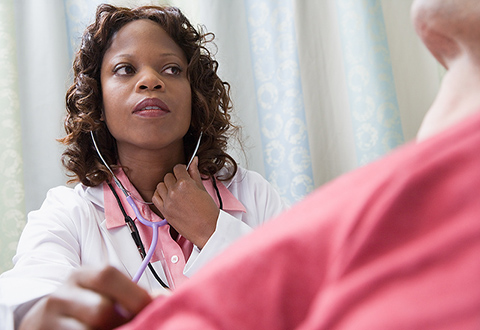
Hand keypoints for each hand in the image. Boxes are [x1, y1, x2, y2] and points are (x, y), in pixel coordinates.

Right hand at [19, 266, 151, 329]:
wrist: (43, 324)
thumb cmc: (83, 308)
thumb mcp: (103, 294)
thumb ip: (132, 295)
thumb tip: (165, 297)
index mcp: (81, 276)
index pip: (107, 275)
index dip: (134, 294)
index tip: (152, 308)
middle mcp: (62, 295)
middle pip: (101, 309)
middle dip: (123, 321)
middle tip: (135, 325)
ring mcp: (49, 320)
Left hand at [152, 157, 219, 248]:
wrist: (208, 229)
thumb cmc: (208, 211)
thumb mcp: (202, 189)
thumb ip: (195, 173)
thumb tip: (194, 160)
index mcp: (185, 184)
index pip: (177, 168)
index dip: (182, 170)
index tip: (184, 173)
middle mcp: (174, 191)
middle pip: (168, 176)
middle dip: (175, 178)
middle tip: (182, 185)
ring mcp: (167, 201)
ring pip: (160, 185)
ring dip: (167, 186)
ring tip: (176, 192)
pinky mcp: (164, 211)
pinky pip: (155, 197)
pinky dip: (159, 195)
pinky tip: (167, 197)